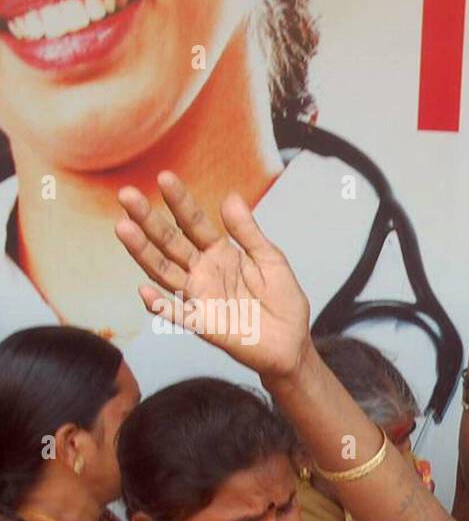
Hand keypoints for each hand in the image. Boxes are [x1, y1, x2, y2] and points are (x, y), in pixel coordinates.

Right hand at [114, 171, 312, 381]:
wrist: (292, 343)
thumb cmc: (282, 301)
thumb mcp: (270, 259)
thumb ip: (248, 232)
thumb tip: (230, 196)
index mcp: (220, 253)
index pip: (194, 222)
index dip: (180, 202)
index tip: (164, 178)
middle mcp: (203, 272)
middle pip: (171, 242)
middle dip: (149, 220)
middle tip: (127, 194)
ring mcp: (200, 297)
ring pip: (165, 272)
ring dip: (143, 252)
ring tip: (124, 228)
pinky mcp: (205, 325)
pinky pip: (178, 315)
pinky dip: (160, 306)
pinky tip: (144, 290)